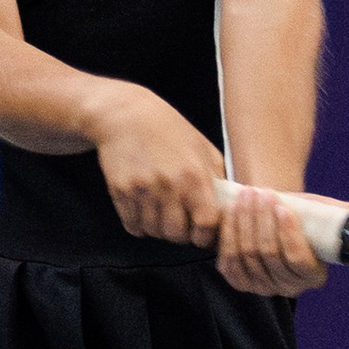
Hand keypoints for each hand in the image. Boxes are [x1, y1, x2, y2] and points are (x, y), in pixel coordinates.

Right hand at [91, 85, 226, 248]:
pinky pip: (132, 226)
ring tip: (161, 212)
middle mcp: (168, 184)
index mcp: (193, 175)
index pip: (206, 223)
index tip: (203, 231)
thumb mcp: (203, 148)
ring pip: (153, 231)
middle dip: (181, 233)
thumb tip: (228, 208)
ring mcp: (142, 189)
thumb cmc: (168, 129)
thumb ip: (217, 179)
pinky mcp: (120, 191)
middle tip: (180, 222)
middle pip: (176, 234)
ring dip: (159, 228)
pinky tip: (144, 209)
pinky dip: (139, 224)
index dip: (206, 234)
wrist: (126, 115)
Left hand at [215, 184, 348, 295]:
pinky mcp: (236, 278)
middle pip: (268, 256)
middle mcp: (286, 288)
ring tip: (249, 195)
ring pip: (247, 254)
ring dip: (245, 221)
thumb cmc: (306, 217)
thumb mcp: (330, 213)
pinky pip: (228, 258)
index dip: (289, 236)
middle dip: (262, 221)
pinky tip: (234, 211)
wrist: (273, 216)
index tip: (284, 208)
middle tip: (262, 193)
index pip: (298, 262)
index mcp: (313, 277)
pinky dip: (229, 232)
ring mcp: (258, 286)